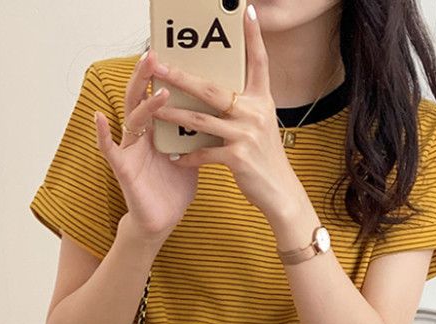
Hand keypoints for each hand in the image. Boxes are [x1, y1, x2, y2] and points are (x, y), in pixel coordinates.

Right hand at [92, 49, 198, 236]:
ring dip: (143, 103)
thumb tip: (221, 115)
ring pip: (131, 119)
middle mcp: (140, 136)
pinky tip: (99, 118)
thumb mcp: (192, 157)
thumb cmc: (174, 190)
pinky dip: (102, 134)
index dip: (161, 76)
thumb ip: (199, 136)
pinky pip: (108, 149)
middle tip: (155, 54)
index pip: (156, 96)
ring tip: (158, 89)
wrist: (162, 222)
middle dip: (146, 76)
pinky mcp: (123, 170)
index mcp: (157, 131)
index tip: (171, 53)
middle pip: (139, 98)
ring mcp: (130, 151)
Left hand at [150, 4, 303, 222]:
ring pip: (201, 119)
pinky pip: (205, 153)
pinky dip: (188, 156)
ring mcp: (247, 135)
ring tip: (154, 108)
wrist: (280, 193)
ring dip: (174, 113)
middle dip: (181, 76)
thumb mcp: (261, 127)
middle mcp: (256, 113)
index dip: (253, 37)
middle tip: (159, 64)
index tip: (246, 11)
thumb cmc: (265, 160)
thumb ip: (243, 108)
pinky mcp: (239, 158)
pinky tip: (175, 156)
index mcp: (262, 101)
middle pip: (212, 89)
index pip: (259, 63)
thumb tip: (215, 92)